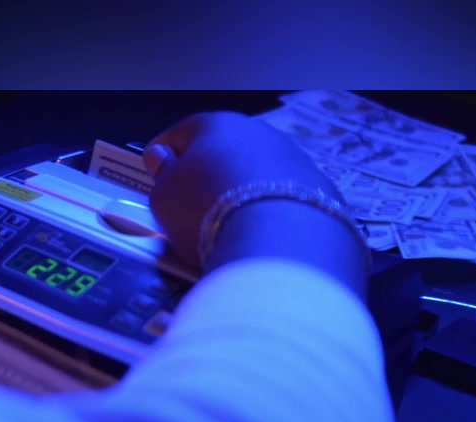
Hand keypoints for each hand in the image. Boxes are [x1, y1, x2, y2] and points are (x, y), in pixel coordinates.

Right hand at [142, 111, 343, 267]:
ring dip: (243, 189)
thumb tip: (162, 158)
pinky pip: (286, 197)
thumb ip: (161, 173)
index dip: (164, 150)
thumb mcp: (164, 195)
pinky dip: (272, 210)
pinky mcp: (321, 191)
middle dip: (208, 171)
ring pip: (260, 171)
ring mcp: (295, 160)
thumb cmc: (208, 210)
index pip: (182, 131)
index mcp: (217, 125)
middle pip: (226, 149)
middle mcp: (260, 133)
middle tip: (191, 201)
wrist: (278, 242)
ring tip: (227, 222)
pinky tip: (260, 232)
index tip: (155, 166)